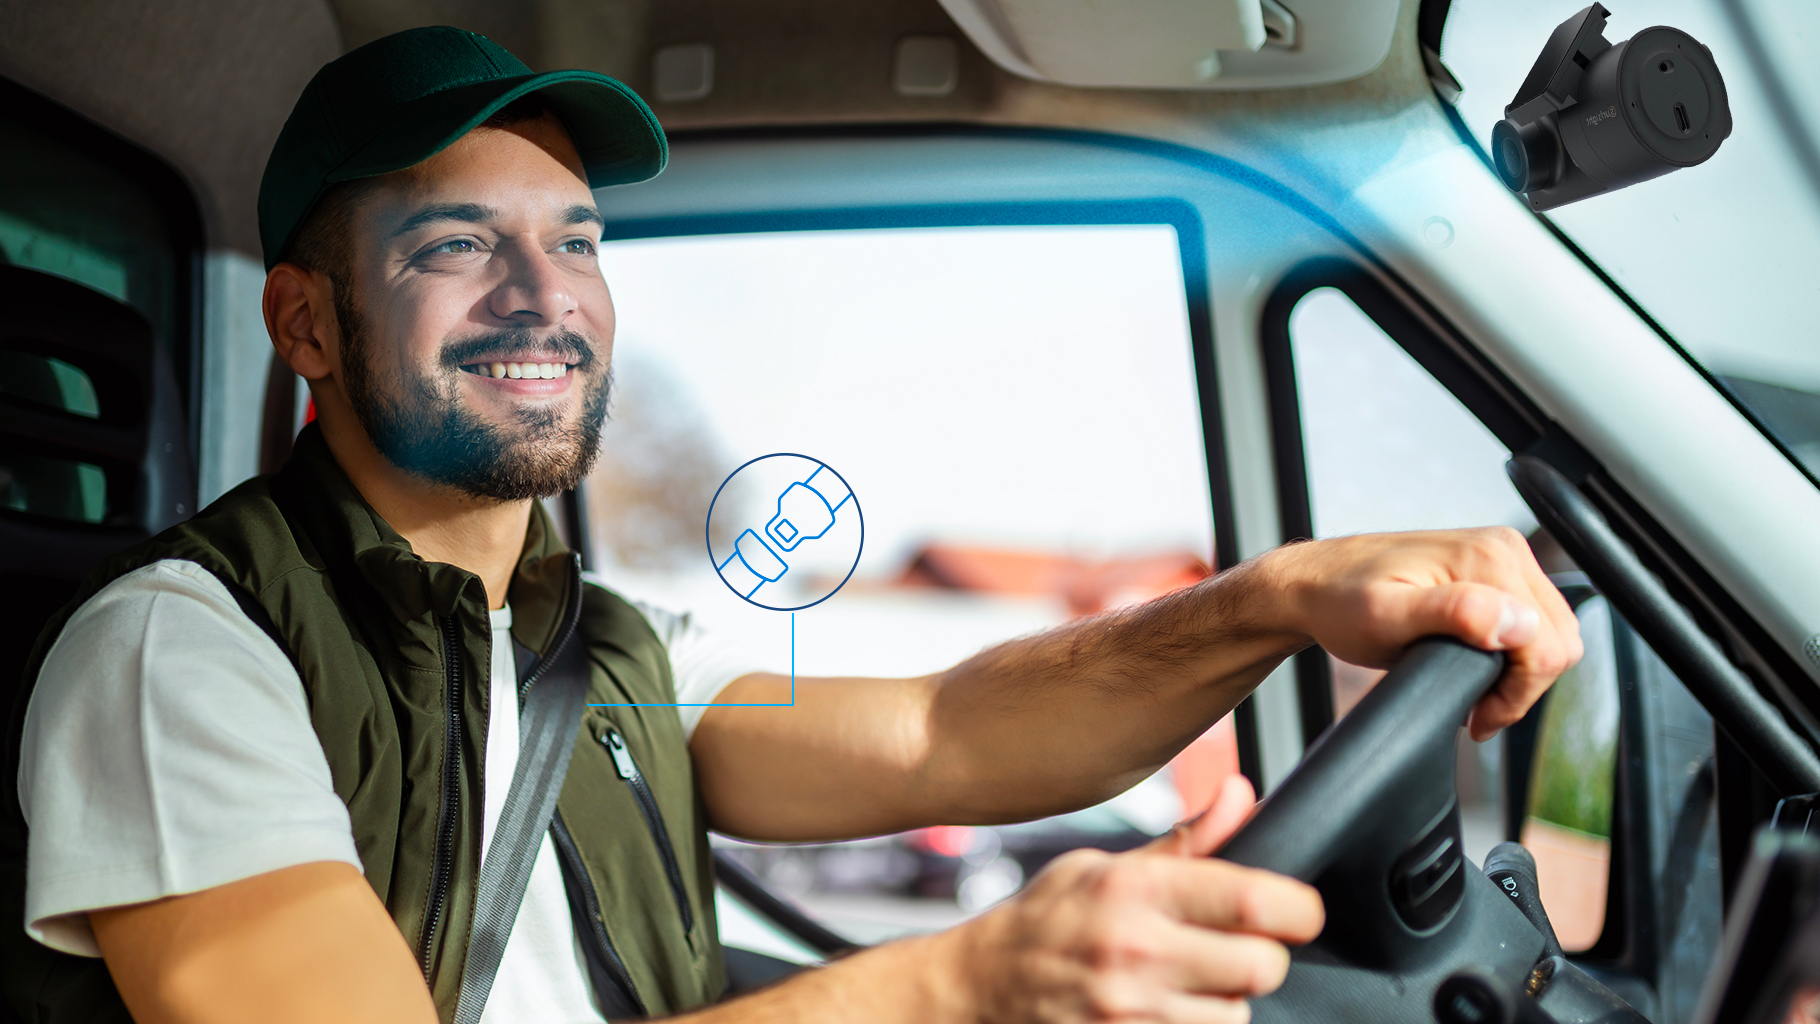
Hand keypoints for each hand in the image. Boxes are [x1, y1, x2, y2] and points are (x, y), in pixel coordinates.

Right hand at [948, 776, 1321, 1022]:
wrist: (980, 985)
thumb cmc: (1046, 919)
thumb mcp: (1105, 865)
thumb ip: (1186, 842)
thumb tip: (1242, 795)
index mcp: (1135, 890)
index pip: (1253, 901)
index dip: (1297, 908)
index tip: (1297, 909)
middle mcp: (1136, 951)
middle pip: (1261, 966)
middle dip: (1263, 956)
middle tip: (1239, 946)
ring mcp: (1131, 1011)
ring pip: (1237, 1014)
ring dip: (1227, 998)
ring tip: (1190, 979)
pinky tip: (1168, 1006)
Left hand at [1265, 527, 1582, 739]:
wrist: (1314, 585)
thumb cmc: (1340, 602)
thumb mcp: (1387, 616)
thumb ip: (1454, 614)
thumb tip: (1514, 622)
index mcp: (1489, 558)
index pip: (1548, 645)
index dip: (1518, 694)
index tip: (1478, 717)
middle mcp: (1503, 549)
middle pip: (1558, 641)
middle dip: (1522, 687)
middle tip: (1476, 712)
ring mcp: (1500, 557)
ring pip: (1549, 635)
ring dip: (1519, 674)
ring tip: (1474, 693)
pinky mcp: (1492, 571)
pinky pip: (1531, 623)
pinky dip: (1514, 656)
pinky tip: (1477, 669)